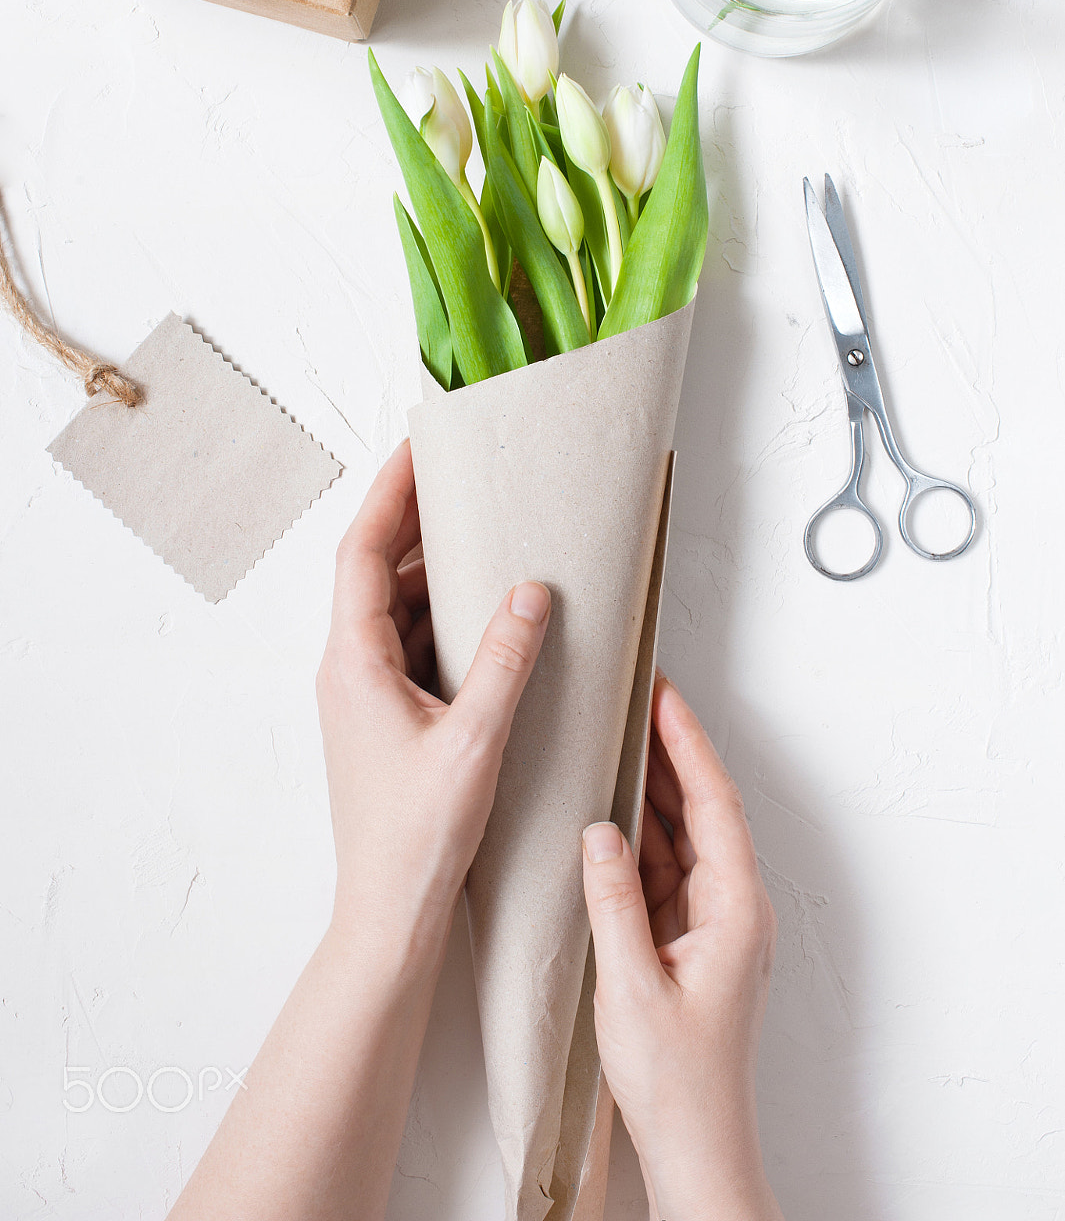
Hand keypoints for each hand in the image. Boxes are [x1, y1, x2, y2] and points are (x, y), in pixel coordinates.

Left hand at [317, 439, 550, 969]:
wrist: (389, 914)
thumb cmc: (418, 837)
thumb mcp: (475, 741)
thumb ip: (505, 661)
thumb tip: (530, 590)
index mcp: (353, 661)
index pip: (364, 552)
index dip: (388, 494)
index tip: (417, 447)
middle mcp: (348, 669)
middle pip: (378, 572)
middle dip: (418, 522)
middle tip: (463, 478)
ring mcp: (363, 694)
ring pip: (397, 609)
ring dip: (436, 574)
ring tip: (486, 537)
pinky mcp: (384, 717)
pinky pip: (411, 645)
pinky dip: (446, 619)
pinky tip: (489, 616)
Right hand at [581, 672, 782, 1220]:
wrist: (696, 1146)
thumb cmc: (675, 1080)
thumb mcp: (631, 985)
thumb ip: (613, 901)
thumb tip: (600, 830)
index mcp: (735, 911)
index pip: (715, 805)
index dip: (689, 745)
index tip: (665, 697)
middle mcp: (734, 908)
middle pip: (704, 811)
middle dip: (674, 752)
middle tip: (639, 698)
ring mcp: (715, 924)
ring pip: (685, 837)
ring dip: (656, 789)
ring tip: (622, 736)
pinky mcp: (692, 940)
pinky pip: (669, 868)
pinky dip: (644, 834)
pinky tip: (616, 811)